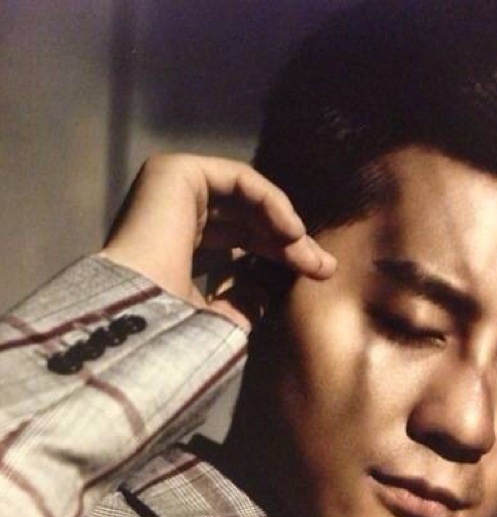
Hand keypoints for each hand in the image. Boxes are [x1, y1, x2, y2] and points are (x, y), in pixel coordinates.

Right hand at [100, 154, 335, 328]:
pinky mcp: (173, 172)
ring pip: (247, 201)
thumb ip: (243, 300)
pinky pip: (240, 180)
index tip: (315, 275)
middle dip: (288, 244)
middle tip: (323, 267)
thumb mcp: (218, 317)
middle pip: (247, 221)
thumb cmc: (171, 327)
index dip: (278, 257)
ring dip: (283, 226)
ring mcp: (169, 191)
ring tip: (308, 255)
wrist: (136, 317)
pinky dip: (271, 202)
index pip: (238, 244)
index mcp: (176, 249)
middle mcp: (172, 217)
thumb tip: (266, 289)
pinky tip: (292, 231)